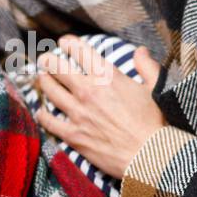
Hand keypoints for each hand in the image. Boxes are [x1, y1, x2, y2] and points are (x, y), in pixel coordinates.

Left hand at [33, 35, 167, 179]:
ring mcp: (78, 113)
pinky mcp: (73, 135)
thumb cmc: (154, 122)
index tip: (65, 42)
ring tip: (41, 77)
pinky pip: (49, 122)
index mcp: (107, 77)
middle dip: (50, 60)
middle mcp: (88, 91)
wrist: (149, 155)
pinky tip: (41, 111)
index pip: (81, 52)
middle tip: (46, 59)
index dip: (70, 43)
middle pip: (59, 68)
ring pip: (51, 91)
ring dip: (44, 81)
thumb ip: (147, 66)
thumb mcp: (156, 88)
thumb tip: (140, 50)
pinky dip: (43, 114)